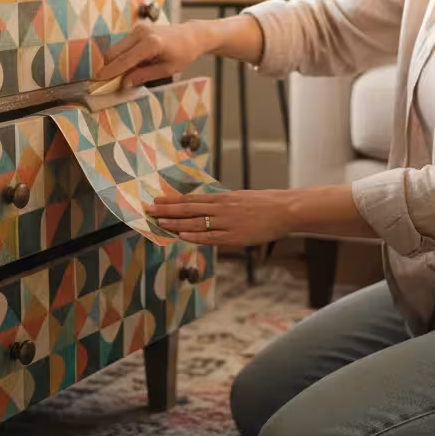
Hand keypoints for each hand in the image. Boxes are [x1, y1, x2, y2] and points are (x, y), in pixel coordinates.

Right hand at [95, 21, 207, 87]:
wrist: (191, 35)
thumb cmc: (183, 53)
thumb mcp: (167, 70)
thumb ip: (144, 75)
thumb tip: (125, 83)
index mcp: (151, 44)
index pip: (125, 60)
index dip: (111, 71)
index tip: (99, 80)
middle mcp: (142, 33)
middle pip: (115, 52)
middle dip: (108, 67)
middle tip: (103, 81)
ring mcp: (139, 29)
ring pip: (117, 48)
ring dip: (114, 62)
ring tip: (117, 76)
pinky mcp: (138, 28)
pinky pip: (123, 44)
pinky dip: (121, 56)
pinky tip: (126, 66)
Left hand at [148, 189, 294, 245]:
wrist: (284, 210)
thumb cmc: (264, 204)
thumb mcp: (240, 198)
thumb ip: (223, 203)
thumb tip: (207, 206)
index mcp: (223, 198)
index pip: (192, 199)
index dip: (173, 200)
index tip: (157, 200)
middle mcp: (221, 208)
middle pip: (189, 209)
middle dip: (167, 210)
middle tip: (149, 208)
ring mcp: (227, 223)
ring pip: (196, 223)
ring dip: (176, 224)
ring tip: (159, 223)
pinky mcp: (234, 237)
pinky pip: (210, 237)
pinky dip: (195, 236)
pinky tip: (182, 236)